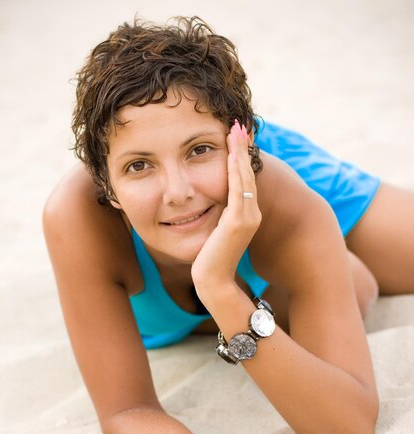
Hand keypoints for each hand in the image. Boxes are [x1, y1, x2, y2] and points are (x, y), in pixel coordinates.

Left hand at [191, 120, 261, 297]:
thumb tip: (211, 206)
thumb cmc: (210, 261)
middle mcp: (252, 214)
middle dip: (243, 148)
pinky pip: (238, 187)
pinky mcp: (238, 221)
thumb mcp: (216, 233)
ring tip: (236, 130)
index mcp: (247, 216)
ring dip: (240, 151)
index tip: (235, 138)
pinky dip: (236, 167)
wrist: (213, 281)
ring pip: (244, 176)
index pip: (244, 180)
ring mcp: (247, 217)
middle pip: (248, 173)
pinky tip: (232, 151)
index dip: (241, 158)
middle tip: (238, 124)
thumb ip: (219, 218)